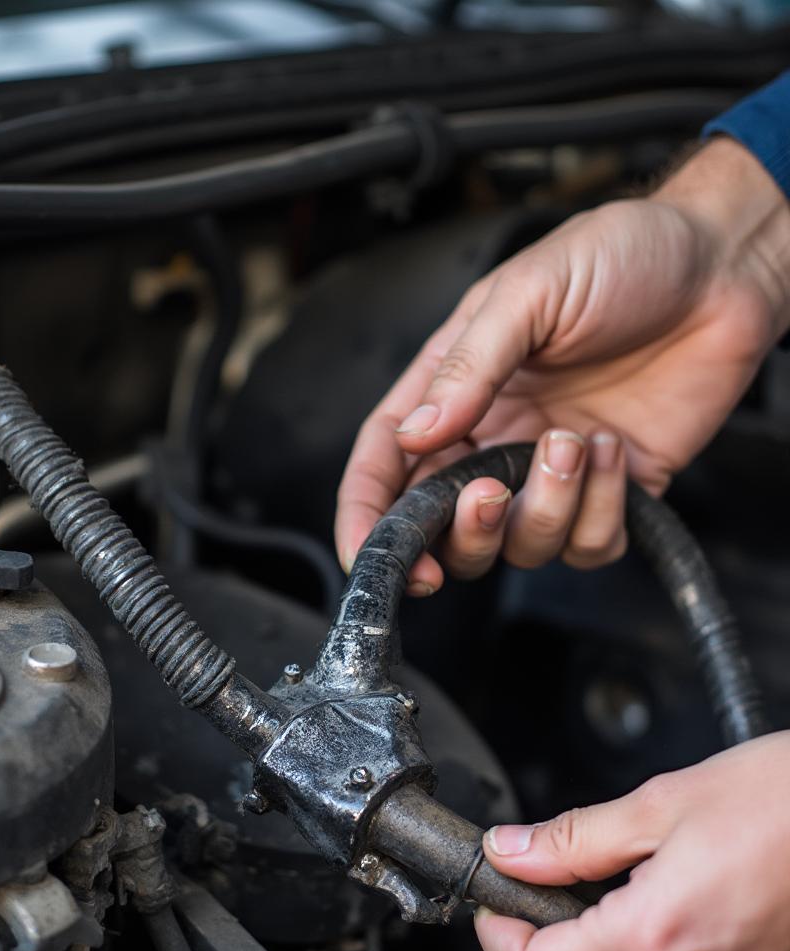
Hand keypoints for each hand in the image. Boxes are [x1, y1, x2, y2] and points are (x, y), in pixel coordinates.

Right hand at [335, 139, 789, 592]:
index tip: (367, 555)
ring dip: (545, 509)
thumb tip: (412, 434)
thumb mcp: (528, 292)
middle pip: (443, 528)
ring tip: (577, 440)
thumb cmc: (620, 257)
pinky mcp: (610, 492)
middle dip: (457, 536)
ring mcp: (549, 472)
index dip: (367, 517)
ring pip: (518, 546)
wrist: (722, 265)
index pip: (386, 465)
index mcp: (452, 390)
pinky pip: (587, 545)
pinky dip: (601, 511)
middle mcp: (492, 439)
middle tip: (488, 498)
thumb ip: (467, 367)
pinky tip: (613, 446)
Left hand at [474, 731, 789, 950]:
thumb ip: (573, 840)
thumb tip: (510, 852)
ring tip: (603, 897)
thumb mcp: (663, 804)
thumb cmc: (784, 803)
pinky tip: (660, 918)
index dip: (501, 939)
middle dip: (541, 950)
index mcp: (660, 938)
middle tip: (537, 894)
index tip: (495, 903)